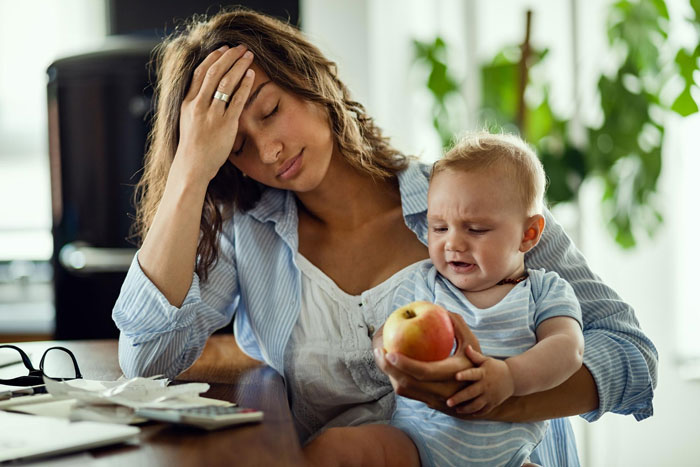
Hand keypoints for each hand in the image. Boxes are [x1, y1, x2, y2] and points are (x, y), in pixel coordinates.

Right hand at [174, 45, 254, 181]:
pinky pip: (237, 99)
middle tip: (241, 47)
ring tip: (249, 56)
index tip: (224, 49)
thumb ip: (195, 103)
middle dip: (229, 56)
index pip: (200, 72)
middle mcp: (198, 105)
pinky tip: (251, 75)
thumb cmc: (193, 145)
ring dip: (239, 66)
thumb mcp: (187, 119)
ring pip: (226, 82)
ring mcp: (212, 114)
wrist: (193, 166)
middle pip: (214, 72)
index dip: (213, 58)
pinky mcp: (225, 124)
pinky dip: (244, 85)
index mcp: (187, 102)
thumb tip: (205, 90)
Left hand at [372, 311, 480, 411]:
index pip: (424, 372)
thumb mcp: (471, 342)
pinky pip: (406, 392)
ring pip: (404, 390)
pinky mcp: (428, 402)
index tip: (390, 351)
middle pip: (407, 383)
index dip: (405, 363)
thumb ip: (457, 324)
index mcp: (452, 375)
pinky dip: (395, 379)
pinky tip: (389, 365)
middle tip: (379, 351)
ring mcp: (434, 400)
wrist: (482, 393)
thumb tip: (439, 307)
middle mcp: (442, 391)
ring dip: (389, 375)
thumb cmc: (476, 361)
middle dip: (389, 369)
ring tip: (380, 356)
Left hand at [447, 345, 514, 414]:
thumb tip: (466, 347)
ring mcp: (490, 396)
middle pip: (471, 393)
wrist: (513, 378)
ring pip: (476, 405)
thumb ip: (475, 356)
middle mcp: (485, 386)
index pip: (473, 374)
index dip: (465, 375)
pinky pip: (483, 410)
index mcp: (483, 373)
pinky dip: (475, 413)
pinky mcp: (493, 403)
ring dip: (465, 408)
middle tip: (448, 402)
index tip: (456, 376)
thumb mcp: (486, 360)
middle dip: (459, 398)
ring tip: (455, 409)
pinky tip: (465, 413)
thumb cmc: (496, 367)